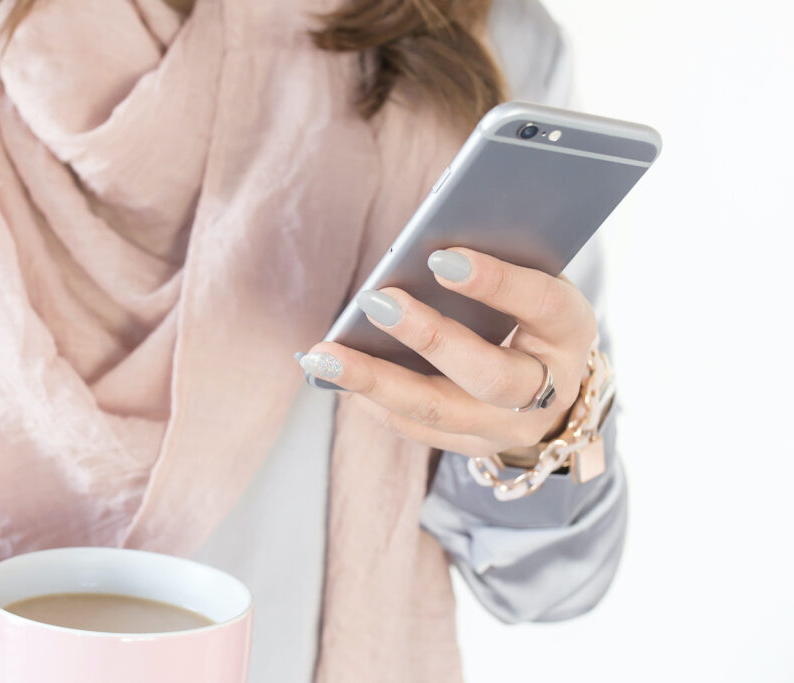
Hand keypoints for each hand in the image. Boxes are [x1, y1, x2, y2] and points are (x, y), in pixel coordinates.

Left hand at [299, 247, 596, 458]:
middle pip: (488, 375)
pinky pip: (417, 429)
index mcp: (571, 332)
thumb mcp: (534, 279)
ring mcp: (511, 429)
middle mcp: (549, 390)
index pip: (541, 305)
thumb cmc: (531, 312)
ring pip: (439, 413)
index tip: (441, 257)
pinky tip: (334, 376)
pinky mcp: (474, 448)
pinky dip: (373, 400)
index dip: (496, 283)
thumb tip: (424, 245)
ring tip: (322, 356)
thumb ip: (497, 260)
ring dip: (376, 381)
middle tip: (374, 300)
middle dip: (428, 336)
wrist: (557, 384)